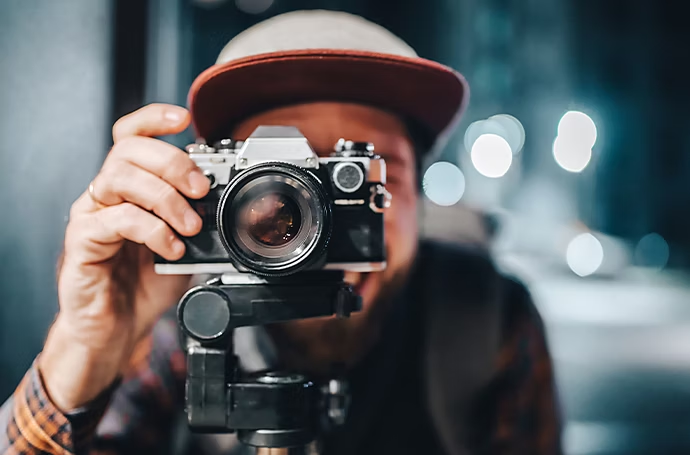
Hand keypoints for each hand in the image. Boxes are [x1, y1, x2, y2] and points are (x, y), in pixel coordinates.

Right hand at [39, 104, 209, 410]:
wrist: (119, 326)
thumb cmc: (147, 282)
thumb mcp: (185, 242)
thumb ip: (198, 216)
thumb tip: (231, 197)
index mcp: (129, 187)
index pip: (131, 136)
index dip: (153, 118)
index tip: (183, 118)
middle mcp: (106, 194)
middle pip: (128, 149)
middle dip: (172, 162)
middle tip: (201, 189)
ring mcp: (91, 215)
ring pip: (119, 177)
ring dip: (164, 197)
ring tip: (190, 226)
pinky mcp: (83, 242)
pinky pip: (114, 219)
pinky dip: (151, 230)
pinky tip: (171, 248)